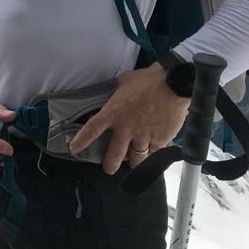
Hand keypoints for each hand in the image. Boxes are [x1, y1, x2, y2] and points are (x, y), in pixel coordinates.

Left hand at [69, 65, 189, 173]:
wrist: (173, 84)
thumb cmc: (148, 80)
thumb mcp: (123, 83)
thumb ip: (117, 95)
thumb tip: (115, 97)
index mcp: (113, 113)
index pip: (92, 129)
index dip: (82, 141)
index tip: (75, 149)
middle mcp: (126, 128)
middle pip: (114, 155)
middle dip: (110, 164)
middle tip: (109, 168)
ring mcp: (144, 136)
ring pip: (136, 159)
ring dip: (133, 163)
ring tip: (132, 164)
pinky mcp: (161, 140)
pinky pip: (154, 154)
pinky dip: (153, 156)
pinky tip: (152, 155)